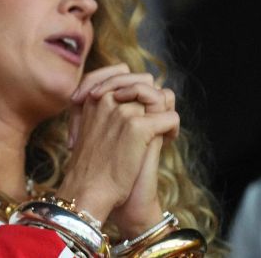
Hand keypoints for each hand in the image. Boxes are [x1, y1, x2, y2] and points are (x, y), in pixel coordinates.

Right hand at [70, 67, 178, 234]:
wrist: (88, 190)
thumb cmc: (90, 166)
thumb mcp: (89, 129)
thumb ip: (105, 110)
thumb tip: (134, 98)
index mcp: (92, 97)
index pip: (120, 71)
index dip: (134, 83)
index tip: (138, 104)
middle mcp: (106, 98)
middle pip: (145, 82)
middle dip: (153, 99)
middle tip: (153, 120)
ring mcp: (122, 111)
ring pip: (160, 97)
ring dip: (164, 113)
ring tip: (162, 131)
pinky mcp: (137, 126)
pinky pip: (170, 117)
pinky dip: (172, 130)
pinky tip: (166, 142)